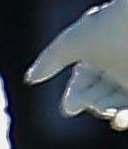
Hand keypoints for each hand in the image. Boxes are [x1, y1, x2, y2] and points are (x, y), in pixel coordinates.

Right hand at [27, 0, 127, 128]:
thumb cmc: (109, 28)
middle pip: (100, 93)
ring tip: (111, 116)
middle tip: (92, 105)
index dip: (75, 96)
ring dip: (110, 112)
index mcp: (99, 50)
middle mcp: (118, 63)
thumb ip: (50, 60)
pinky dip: (126, 117)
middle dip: (92, 103)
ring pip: (118, 103)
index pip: (83, 79)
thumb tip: (30, 79)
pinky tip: (117, 121)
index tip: (69, 109)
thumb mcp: (72, 42)